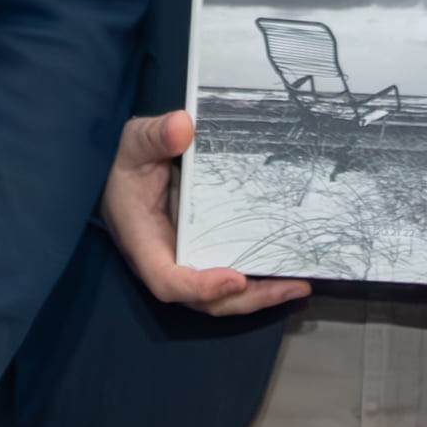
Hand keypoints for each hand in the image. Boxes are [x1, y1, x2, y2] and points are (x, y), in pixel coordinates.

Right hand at [101, 110, 308, 320]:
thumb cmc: (128, 163)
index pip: (166, 280)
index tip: (234, 279)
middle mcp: (167, 261)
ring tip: (300, 284)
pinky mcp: (204, 255)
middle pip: (205, 300)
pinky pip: (230, 276)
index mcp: (144, 243)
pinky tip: (290, 271)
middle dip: (248, 298)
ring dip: (261, 294)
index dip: (200, 286)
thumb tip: (183, 126)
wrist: (126, 173)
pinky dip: (258, 279)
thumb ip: (154, 136)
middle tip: (291, 286)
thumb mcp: (134, 143)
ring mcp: (187, 262)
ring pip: (222, 296)